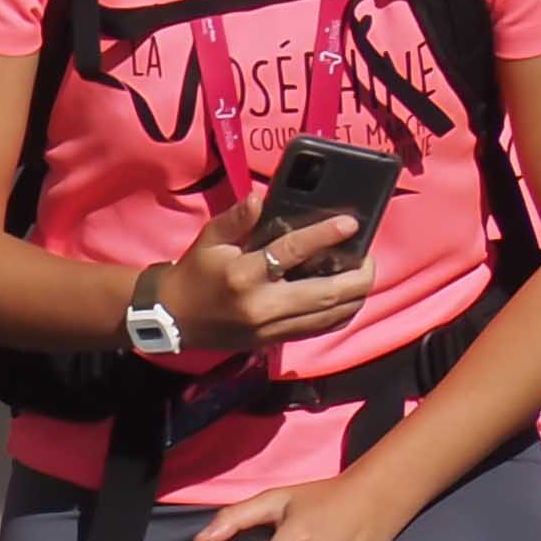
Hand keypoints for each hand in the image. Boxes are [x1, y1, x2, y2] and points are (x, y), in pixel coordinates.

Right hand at [151, 198, 374, 355]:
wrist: (172, 319)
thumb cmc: (194, 274)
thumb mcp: (209, 240)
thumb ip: (237, 219)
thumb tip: (261, 198)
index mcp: (244, 276)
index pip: (293, 252)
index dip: (326, 235)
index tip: (350, 223)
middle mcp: (263, 306)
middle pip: (327, 294)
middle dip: (359, 276)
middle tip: (368, 257)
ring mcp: (271, 328)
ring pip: (330, 316)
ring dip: (355, 296)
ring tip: (362, 275)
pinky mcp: (274, 341)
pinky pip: (319, 329)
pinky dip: (340, 313)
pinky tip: (346, 298)